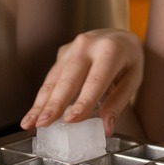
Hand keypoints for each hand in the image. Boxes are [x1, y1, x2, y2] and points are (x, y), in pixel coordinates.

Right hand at [20, 28, 143, 135]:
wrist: (120, 36)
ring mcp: (72, 47)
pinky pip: (51, 77)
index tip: (71, 120)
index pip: (95, 80)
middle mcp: (87, 45)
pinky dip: (42, 97)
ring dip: (40, 103)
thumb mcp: (133, 79)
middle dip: (54, 103)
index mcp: (110, 50)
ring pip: (54, 79)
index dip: (83, 101)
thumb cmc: (129, 60)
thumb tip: (106, 128)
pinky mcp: (62, 53)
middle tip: (43, 124)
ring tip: (30, 123)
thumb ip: (118, 102)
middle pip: (68, 78)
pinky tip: (34, 113)